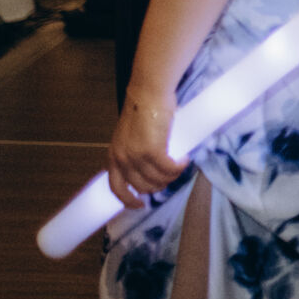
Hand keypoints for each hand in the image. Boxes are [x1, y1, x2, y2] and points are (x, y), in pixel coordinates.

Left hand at [106, 87, 183, 207]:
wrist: (148, 94)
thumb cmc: (141, 110)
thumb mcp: (128, 137)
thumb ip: (132, 152)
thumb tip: (147, 167)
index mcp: (114, 157)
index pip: (116, 188)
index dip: (128, 200)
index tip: (140, 204)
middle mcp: (122, 160)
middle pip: (142, 186)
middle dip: (158, 185)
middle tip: (170, 176)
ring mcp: (136, 156)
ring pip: (158, 179)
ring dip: (171, 176)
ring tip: (179, 165)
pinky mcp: (152, 151)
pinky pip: (169, 168)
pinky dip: (179, 167)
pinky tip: (185, 160)